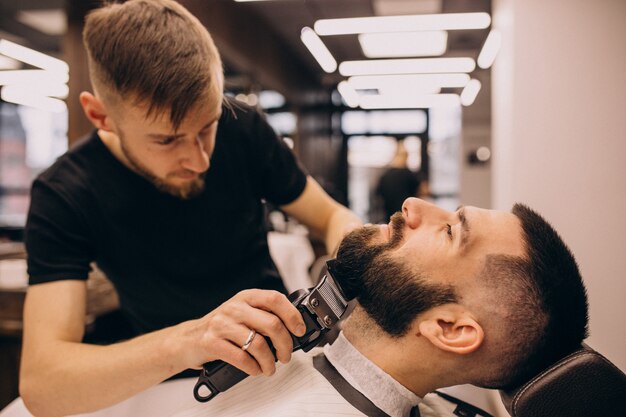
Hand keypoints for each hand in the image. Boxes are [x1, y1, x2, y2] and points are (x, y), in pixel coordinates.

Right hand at [182, 289, 305, 376]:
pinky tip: (256, 370)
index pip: (276, 299)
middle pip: (272, 324)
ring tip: (270, 367)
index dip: (292, 315)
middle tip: (285, 355)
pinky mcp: (212, 343)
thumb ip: (264, 315)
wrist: (188, 339)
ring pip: (259, 344)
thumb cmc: (222, 327)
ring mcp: (222, 324)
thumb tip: (294, 328)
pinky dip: (254, 368)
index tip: (299, 331)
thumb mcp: (243, 313)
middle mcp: (235, 307)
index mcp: (246, 297)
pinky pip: (242, 358)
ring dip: (270, 362)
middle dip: (285, 345)